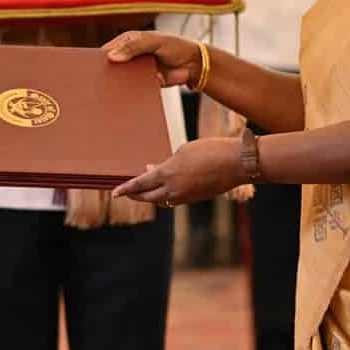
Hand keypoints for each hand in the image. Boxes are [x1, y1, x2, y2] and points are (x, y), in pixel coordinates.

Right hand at [103, 30, 203, 88]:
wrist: (195, 65)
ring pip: (122, 80)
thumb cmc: (176, 46)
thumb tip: (112, 57)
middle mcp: (130, 56)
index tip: (92, 68)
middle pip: (113, 67)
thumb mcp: (155, 41)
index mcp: (129, 41)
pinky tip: (129, 96)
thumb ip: (134, 47)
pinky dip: (132, 93)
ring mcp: (137, 71)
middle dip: (107, 75)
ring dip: (119, 85)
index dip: (100, 58)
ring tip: (112, 92)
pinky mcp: (144, 83)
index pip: (108, 50)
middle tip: (100, 83)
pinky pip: (134, 90)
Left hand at [110, 137, 243, 204]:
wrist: (236, 163)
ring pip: (161, 199)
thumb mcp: (183, 151)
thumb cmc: (209, 150)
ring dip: (151, 194)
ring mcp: (185, 197)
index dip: (126, 189)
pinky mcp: (195, 198)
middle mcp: (173, 190)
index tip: (114, 193)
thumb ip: (167, 164)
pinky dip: (166, 193)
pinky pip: (174, 199)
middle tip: (125, 192)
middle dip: (135, 194)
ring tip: (145, 186)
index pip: (140, 184)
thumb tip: (156, 172)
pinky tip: (165, 186)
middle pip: (147, 196)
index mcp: (167, 174)